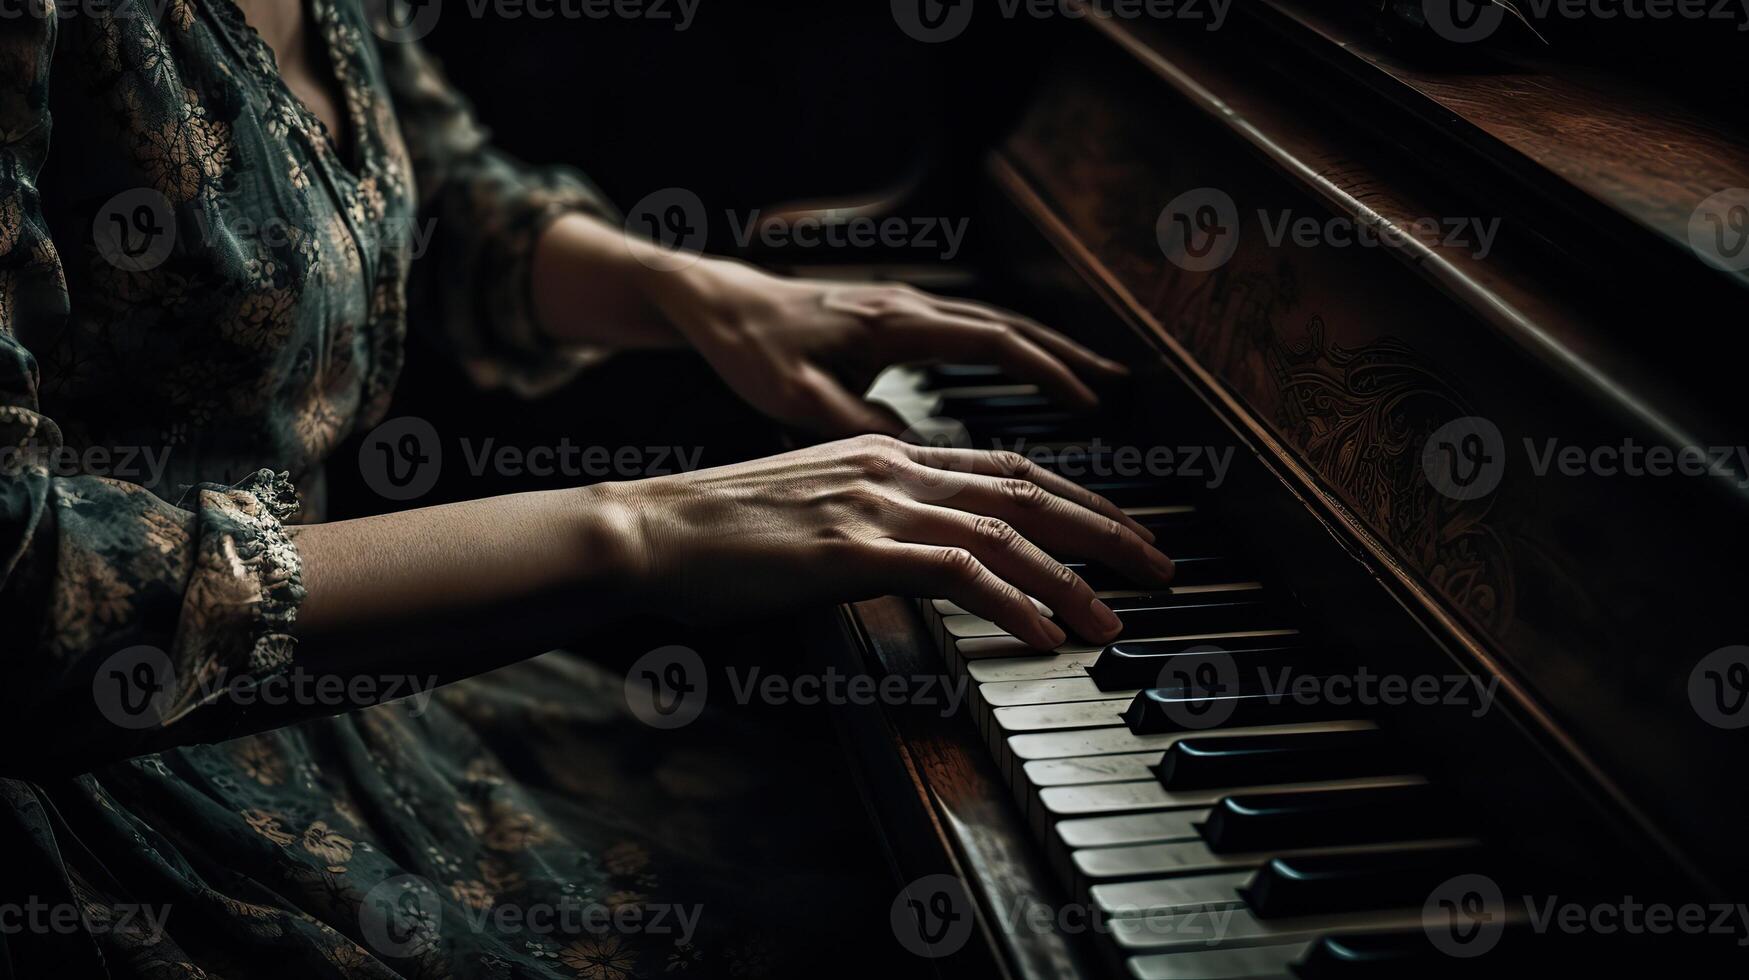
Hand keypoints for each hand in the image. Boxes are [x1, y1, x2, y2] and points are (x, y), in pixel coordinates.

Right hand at [600, 434, 1173, 648]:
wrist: (653, 528)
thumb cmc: (720, 531)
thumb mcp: (812, 512)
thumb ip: (874, 525)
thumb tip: (918, 561)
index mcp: (888, 452)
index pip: (1007, 469)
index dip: (1075, 498)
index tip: (1119, 530)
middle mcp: (894, 466)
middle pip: (1028, 490)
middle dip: (1105, 528)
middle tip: (1160, 565)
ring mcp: (877, 503)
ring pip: (1005, 533)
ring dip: (1072, 579)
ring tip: (1118, 619)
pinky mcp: (855, 548)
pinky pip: (958, 574)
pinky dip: (1012, 606)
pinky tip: (1046, 636)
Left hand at [654, 259, 1127, 436]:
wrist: (716, 302)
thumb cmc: (750, 347)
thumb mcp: (794, 396)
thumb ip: (858, 423)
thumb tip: (917, 452)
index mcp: (896, 324)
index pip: (994, 343)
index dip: (1047, 373)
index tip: (1090, 403)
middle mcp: (912, 308)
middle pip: (1012, 328)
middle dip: (1071, 359)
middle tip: (1121, 389)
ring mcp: (907, 309)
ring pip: (997, 325)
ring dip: (1050, 351)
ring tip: (1097, 382)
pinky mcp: (897, 320)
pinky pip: (973, 331)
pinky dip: (1014, 350)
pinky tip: (1028, 371)